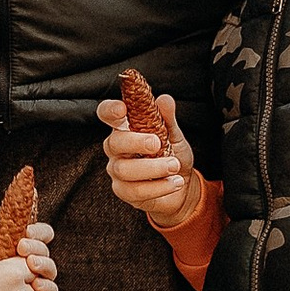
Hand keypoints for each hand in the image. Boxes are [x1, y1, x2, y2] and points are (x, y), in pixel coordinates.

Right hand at [94, 90, 202, 234]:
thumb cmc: (173, 156)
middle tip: (157, 143)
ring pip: (124, 169)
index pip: (107, 114)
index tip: (122, 109)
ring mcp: (117, 170)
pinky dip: (158, 186)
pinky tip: (174, 182)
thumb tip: (164, 100)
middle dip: (136, 142)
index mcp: (125, 128)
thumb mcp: (174, 135)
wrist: (182, 187)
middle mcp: (116, 148)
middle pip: (114, 142)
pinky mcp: (123, 191)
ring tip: (174, 166)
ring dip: (153, 167)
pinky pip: (135, 190)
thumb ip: (167, 118)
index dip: (110, 110)